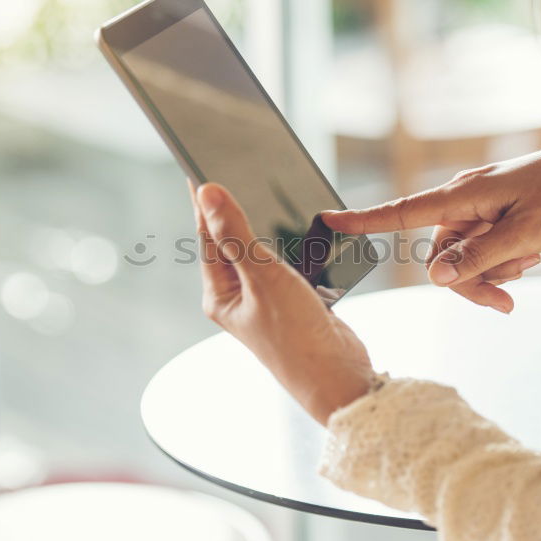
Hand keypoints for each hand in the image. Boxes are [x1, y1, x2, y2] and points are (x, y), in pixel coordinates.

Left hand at [191, 181, 373, 424]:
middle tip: (235, 164)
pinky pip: (287, 259)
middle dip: (236, 205)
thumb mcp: (263, 277)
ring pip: (263, 247)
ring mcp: (266, 297)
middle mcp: (238, 295)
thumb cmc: (295, 337)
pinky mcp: (294, 298)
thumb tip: (207, 192)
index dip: (205, 198)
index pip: (206, 234)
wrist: (339, 378)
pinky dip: (294, 241)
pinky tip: (301, 223)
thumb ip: (236, 233)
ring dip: (268, 222)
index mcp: (219, 293)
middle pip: (232, 238)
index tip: (201, 161)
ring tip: (267, 186)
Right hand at [323, 142, 540, 312]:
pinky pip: (481, 250)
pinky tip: (530, 256)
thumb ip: (480, 256)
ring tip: (530, 262)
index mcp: (461, 195)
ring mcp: (477, 210)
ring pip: (463, 259)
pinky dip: (502, 262)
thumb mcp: (525, 232)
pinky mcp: (492, 217)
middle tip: (508, 300)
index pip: (402, 212)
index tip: (329, 220)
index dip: (365, 219)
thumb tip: (436, 277)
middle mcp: (462, 201)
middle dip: (472, 281)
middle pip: (440, 256)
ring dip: (493, 271)